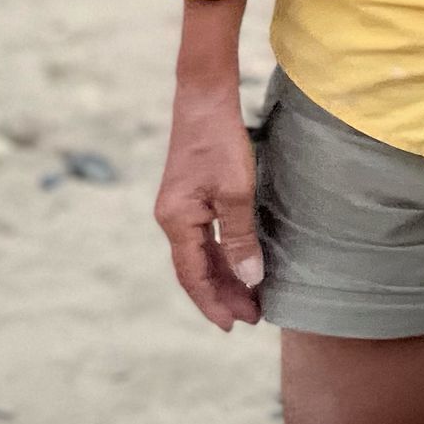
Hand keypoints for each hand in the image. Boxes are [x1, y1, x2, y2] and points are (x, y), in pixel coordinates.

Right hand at [156, 79, 263, 331]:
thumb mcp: (236, 192)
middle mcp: (171, 219)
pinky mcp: (189, 196)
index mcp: (177, 221)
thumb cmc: (219, 142)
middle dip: (222, 295)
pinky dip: (221, 255)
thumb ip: (240, 238)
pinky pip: (203, 238)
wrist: (204, 98)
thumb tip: (249, 278)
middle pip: (195, 269)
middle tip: (252, 317)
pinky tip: (239, 263)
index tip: (234, 325)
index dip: (213, 303)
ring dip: (223, 277)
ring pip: (200, 255)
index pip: (193, 277)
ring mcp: (178, 208)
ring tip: (250, 298)